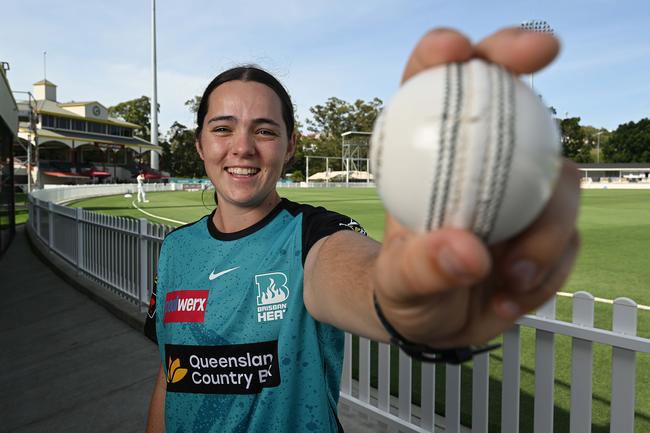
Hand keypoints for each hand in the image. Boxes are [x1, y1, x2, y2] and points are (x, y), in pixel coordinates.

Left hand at [373, 28, 579, 347]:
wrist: (436, 321)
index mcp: (428, 159)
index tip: (457, 50)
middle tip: (541, 46)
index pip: (429, 89)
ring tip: (509, 277)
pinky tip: (509, 298)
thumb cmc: (406, 287)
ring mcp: (522, 193)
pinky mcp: (550, 228)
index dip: (444, 54)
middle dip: (521, 53)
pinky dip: (547, 272)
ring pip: (560, 183)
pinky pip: (569, 241)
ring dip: (545, 233)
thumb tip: (467, 250)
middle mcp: (480, 163)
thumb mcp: (399, 283)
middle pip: (508, 98)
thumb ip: (422, 266)